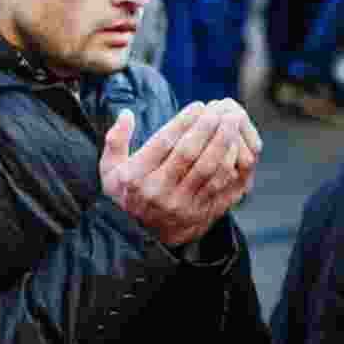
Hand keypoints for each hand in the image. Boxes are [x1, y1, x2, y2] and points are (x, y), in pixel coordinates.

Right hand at [100, 100, 261, 245]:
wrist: (136, 237)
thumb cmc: (123, 194)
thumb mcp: (108, 169)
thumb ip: (115, 139)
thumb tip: (127, 113)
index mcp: (136, 176)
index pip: (164, 143)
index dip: (183, 122)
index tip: (198, 105)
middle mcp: (159, 190)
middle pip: (190, 153)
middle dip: (208, 127)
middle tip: (221, 108)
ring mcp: (181, 204)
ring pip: (209, 169)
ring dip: (224, 142)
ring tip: (232, 122)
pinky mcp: (198, 213)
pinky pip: (220, 186)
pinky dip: (229, 164)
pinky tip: (235, 147)